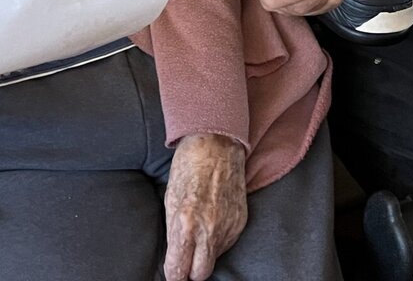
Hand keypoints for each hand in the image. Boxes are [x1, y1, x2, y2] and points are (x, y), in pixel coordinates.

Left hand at [164, 133, 247, 280]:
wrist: (217, 145)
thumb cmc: (188, 168)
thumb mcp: (171, 202)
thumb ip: (174, 233)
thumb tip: (175, 257)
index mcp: (185, 226)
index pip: (178, 271)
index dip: (173, 274)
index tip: (173, 271)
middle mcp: (208, 231)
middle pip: (200, 274)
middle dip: (191, 271)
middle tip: (185, 260)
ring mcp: (228, 227)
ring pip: (215, 258)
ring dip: (206, 252)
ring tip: (200, 229)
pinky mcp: (241, 222)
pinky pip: (227, 242)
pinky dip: (219, 237)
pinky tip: (213, 219)